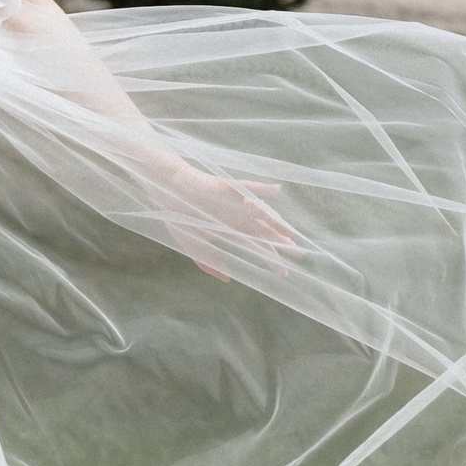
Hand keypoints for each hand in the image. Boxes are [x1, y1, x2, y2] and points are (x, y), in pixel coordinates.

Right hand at [157, 163, 300, 281]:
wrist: (166, 191)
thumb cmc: (178, 215)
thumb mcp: (192, 245)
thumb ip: (208, 262)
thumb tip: (227, 278)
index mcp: (229, 229)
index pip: (255, 245)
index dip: (269, 257)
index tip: (283, 272)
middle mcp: (236, 216)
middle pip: (264, 232)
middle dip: (280, 243)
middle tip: (299, 254)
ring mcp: (234, 202)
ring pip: (261, 214)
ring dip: (276, 222)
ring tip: (291, 233)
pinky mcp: (228, 188)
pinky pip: (248, 187)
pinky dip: (262, 189)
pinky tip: (276, 191)